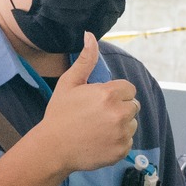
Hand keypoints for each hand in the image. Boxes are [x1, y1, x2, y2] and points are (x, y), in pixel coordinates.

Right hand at [30, 33, 138, 175]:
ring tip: (98, 129)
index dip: (116, 94)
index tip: (100, 101)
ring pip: (132, 124)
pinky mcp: (122, 150)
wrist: (52, 148)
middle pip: (133, 106)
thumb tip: (90, 35)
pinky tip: (100, 141)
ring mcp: (122, 133)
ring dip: (121, 125)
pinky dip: (118, 141)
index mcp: (108, 94)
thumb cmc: (59, 114)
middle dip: (120, 108)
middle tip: (98, 116)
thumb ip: (85, 60)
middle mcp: (119, 113)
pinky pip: (129, 141)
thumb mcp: (69, 83)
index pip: (129, 89)